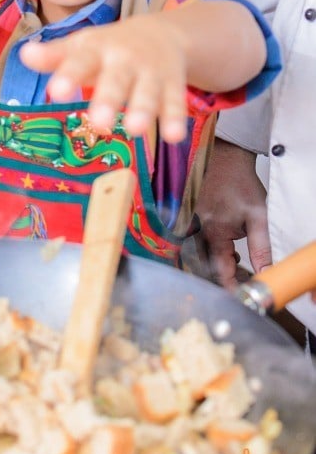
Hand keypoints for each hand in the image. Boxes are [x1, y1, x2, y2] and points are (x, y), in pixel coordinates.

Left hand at [20, 15, 188, 143]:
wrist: (161, 31)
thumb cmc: (108, 48)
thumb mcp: (81, 47)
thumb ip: (55, 57)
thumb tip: (23, 55)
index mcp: (96, 49)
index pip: (80, 61)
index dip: (69, 75)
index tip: (57, 90)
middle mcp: (124, 59)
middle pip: (115, 79)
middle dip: (108, 99)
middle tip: (99, 121)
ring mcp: (150, 72)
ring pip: (147, 92)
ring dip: (143, 109)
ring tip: (135, 129)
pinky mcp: (172, 84)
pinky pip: (174, 101)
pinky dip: (174, 118)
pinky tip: (173, 137)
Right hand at [194, 138, 270, 289]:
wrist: (224, 158)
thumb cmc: (240, 184)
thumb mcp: (258, 217)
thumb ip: (261, 248)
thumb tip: (266, 273)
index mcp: (215, 233)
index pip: (221, 272)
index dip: (232, 286)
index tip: (241, 295)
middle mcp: (197, 231)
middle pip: (206, 266)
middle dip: (224, 275)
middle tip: (241, 276)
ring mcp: (189, 224)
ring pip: (199, 255)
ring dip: (216, 262)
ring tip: (235, 258)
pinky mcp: (187, 218)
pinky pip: (193, 242)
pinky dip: (208, 249)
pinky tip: (222, 244)